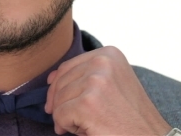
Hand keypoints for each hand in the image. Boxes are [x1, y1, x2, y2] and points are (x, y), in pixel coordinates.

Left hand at [45, 46, 170, 134]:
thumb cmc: (130, 116)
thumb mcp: (110, 85)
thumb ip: (83, 75)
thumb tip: (51, 78)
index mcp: (109, 54)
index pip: (67, 67)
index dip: (58, 88)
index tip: (59, 103)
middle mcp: (103, 62)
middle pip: (59, 83)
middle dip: (60, 104)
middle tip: (74, 120)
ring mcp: (96, 81)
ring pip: (58, 100)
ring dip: (67, 117)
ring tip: (88, 124)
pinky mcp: (88, 103)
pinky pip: (60, 115)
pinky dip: (67, 127)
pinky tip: (87, 131)